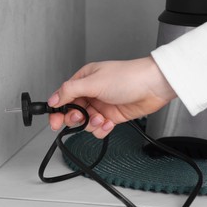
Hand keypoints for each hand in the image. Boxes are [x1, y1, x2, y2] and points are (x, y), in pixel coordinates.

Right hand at [47, 56, 175, 137]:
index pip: (63, 97)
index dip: (57, 110)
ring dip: (92, 124)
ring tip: (102, 118)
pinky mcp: (111, 116)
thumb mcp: (93, 82)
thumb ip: (70, 91)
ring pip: (86, 123)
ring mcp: (101, 105)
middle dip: (76, 118)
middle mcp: (91, 93)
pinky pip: (99, 128)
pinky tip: (110, 122)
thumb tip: (53, 99)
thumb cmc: (128, 77)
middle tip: (81, 118)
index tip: (54, 121)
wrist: (153, 86)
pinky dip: (103, 129)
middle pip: (72, 112)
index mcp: (84, 80)